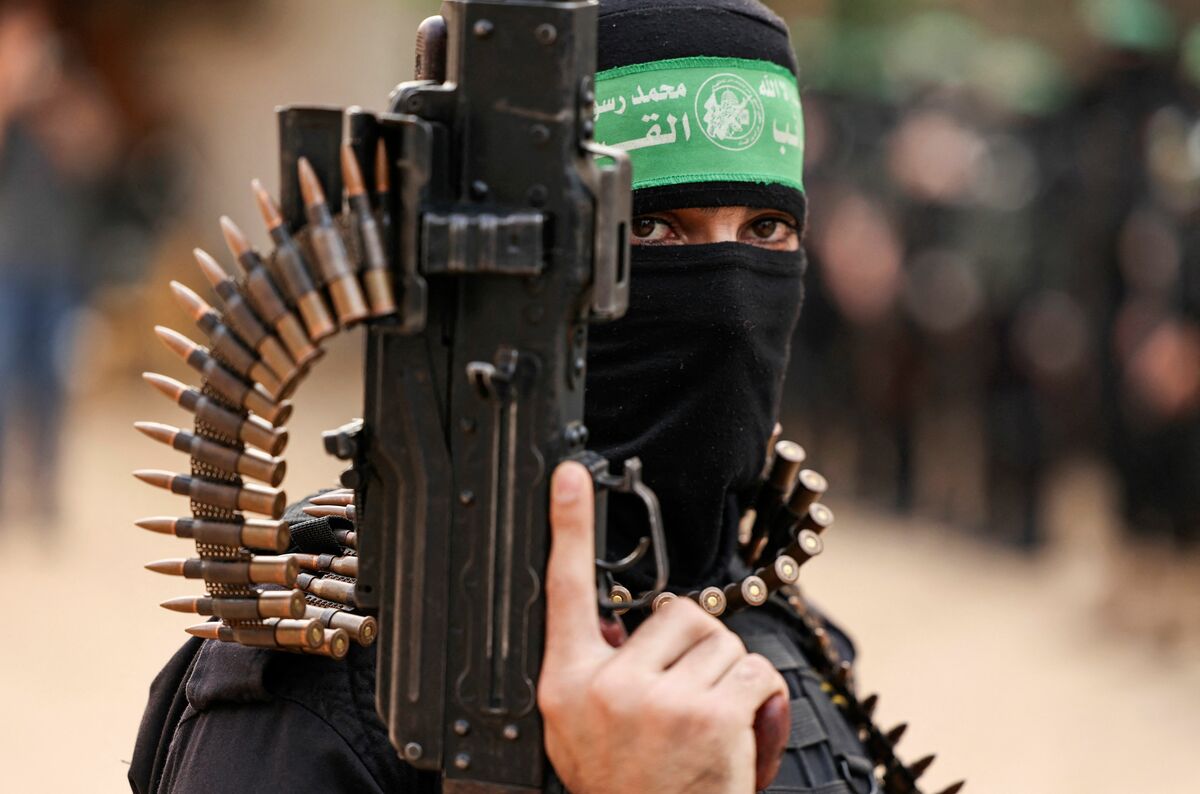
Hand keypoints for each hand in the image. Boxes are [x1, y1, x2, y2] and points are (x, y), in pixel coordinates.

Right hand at [538, 461, 789, 793]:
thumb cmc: (622, 786)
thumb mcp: (575, 731)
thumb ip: (589, 672)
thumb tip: (620, 627)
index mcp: (569, 683)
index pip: (564, 591)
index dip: (567, 527)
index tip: (570, 476)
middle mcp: (610, 687)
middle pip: (675, 613)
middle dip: (693, 647)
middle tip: (683, 696)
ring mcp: (660, 701)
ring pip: (720, 641)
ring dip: (726, 674)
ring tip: (704, 719)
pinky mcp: (709, 716)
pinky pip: (754, 670)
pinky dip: (758, 694)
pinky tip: (736, 724)